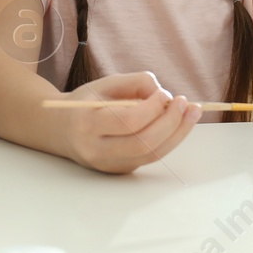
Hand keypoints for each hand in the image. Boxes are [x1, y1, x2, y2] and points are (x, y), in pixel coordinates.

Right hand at [59, 72, 199, 173]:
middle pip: (143, 143)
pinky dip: (169, 140)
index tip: (165, 94)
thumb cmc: (87, 102)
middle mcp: (96, 150)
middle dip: (171, 123)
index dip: (153, 108)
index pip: (127, 121)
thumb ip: (137, 82)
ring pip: (151, 155)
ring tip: (192, 112)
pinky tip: (179, 123)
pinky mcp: (120, 170)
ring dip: (177, 133)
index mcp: (87, 124)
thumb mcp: (106, 83)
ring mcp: (108, 165)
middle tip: (185, 103)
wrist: (60, 130)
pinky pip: (150, 157)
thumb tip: (166, 97)